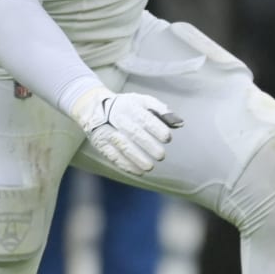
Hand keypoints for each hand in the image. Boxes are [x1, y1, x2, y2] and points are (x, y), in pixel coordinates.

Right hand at [68, 86, 182, 175]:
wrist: (94, 107)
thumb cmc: (128, 107)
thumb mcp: (144, 102)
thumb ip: (162, 111)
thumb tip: (180, 123)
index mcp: (130, 105)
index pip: (144, 117)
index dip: (156, 128)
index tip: (167, 138)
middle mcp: (117, 117)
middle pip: (133, 132)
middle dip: (148, 145)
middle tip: (161, 156)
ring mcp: (106, 130)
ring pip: (122, 145)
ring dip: (137, 158)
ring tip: (150, 167)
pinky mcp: (100, 142)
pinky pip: (112, 155)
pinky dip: (126, 164)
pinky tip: (138, 171)